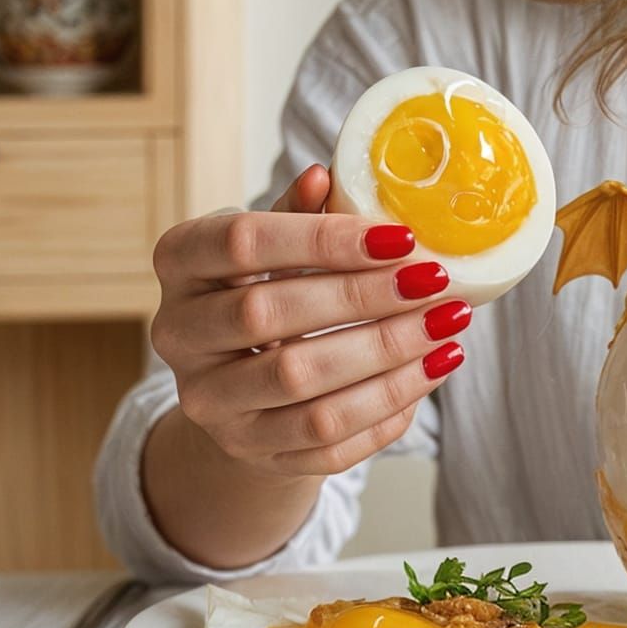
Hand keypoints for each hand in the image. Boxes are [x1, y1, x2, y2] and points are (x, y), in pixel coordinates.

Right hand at [149, 164, 470, 480]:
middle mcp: (178, 335)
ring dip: (386, 353)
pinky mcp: (252, 451)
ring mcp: (210, 402)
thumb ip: (297, 213)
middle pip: (268, 315)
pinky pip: (325, 438)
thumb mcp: (272, 244)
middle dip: (364, 296)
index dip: (322, 239)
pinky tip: (431, 370)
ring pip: (299, 383)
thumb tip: (326, 177)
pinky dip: (388, 405)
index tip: (399, 237)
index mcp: (181, 262)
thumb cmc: (265, 290)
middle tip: (435, 280)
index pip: (242, 242)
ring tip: (447, 325)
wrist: (241, 390)